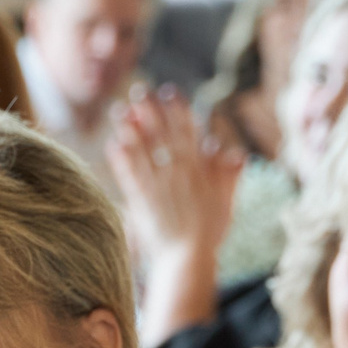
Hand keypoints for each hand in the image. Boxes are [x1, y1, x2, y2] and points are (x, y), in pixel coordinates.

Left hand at [108, 89, 242, 347]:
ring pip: (141, 149)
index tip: (170, 91)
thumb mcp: (226, 201)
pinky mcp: (140, 199)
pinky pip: (128, 174)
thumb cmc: (210, 232)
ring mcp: (156, 184)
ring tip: (120, 111)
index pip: (187, 130)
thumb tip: (234, 153)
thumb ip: (229, 174)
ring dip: (130, 128)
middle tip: (139, 90)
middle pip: (160, 133)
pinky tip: (113, 144)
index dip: (178, 110)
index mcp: (197, 168)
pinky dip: (121, 158)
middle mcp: (175, 171)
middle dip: (150, 110)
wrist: (188, 258)